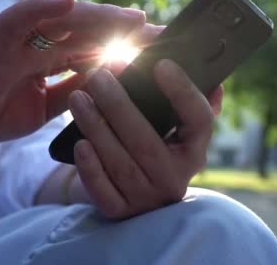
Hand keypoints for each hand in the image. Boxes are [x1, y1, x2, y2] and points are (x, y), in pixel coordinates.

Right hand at [0, 0, 152, 147]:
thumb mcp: (46, 107)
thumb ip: (75, 91)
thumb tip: (114, 78)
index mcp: (50, 58)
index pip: (94, 44)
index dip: (127, 43)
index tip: (160, 45)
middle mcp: (37, 44)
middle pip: (86, 29)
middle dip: (123, 29)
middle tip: (158, 30)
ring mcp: (16, 44)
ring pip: (60, 22)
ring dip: (97, 15)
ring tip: (130, 17)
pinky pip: (15, 23)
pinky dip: (38, 9)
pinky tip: (67, 1)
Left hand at [68, 60, 223, 218]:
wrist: (132, 190)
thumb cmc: (150, 142)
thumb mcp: (169, 123)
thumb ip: (179, 96)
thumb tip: (194, 68)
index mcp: (194, 149)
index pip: (199, 120)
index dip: (183, 92)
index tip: (162, 64)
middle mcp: (174, 177)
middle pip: (147, 142)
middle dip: (119, 106)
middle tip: (98, 76)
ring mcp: (147, 198)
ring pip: (121, 163)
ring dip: (96, 128)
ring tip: (78, 98)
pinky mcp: (121, 212)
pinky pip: (104, 192)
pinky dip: (91, 169)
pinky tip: (80, 144)